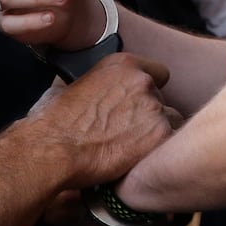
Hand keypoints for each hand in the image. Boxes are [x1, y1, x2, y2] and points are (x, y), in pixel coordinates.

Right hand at [27, 51, 172, 189]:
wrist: (55, 148)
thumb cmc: (56, 121)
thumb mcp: (71, 84)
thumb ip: (95, 81)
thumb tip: (94, 87)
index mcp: (122, 64)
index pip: (157, 72)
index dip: (148, 90)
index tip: (138, 103)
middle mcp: (142, 81)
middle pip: (162, 100)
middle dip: (149, 115)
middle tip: (129, 132)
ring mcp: (154, 107)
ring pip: (170, 122)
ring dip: (155, 134)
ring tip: (132, 149)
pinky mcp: (160, 135)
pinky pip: (170, 144)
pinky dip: (157, 153)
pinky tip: (137, 160)